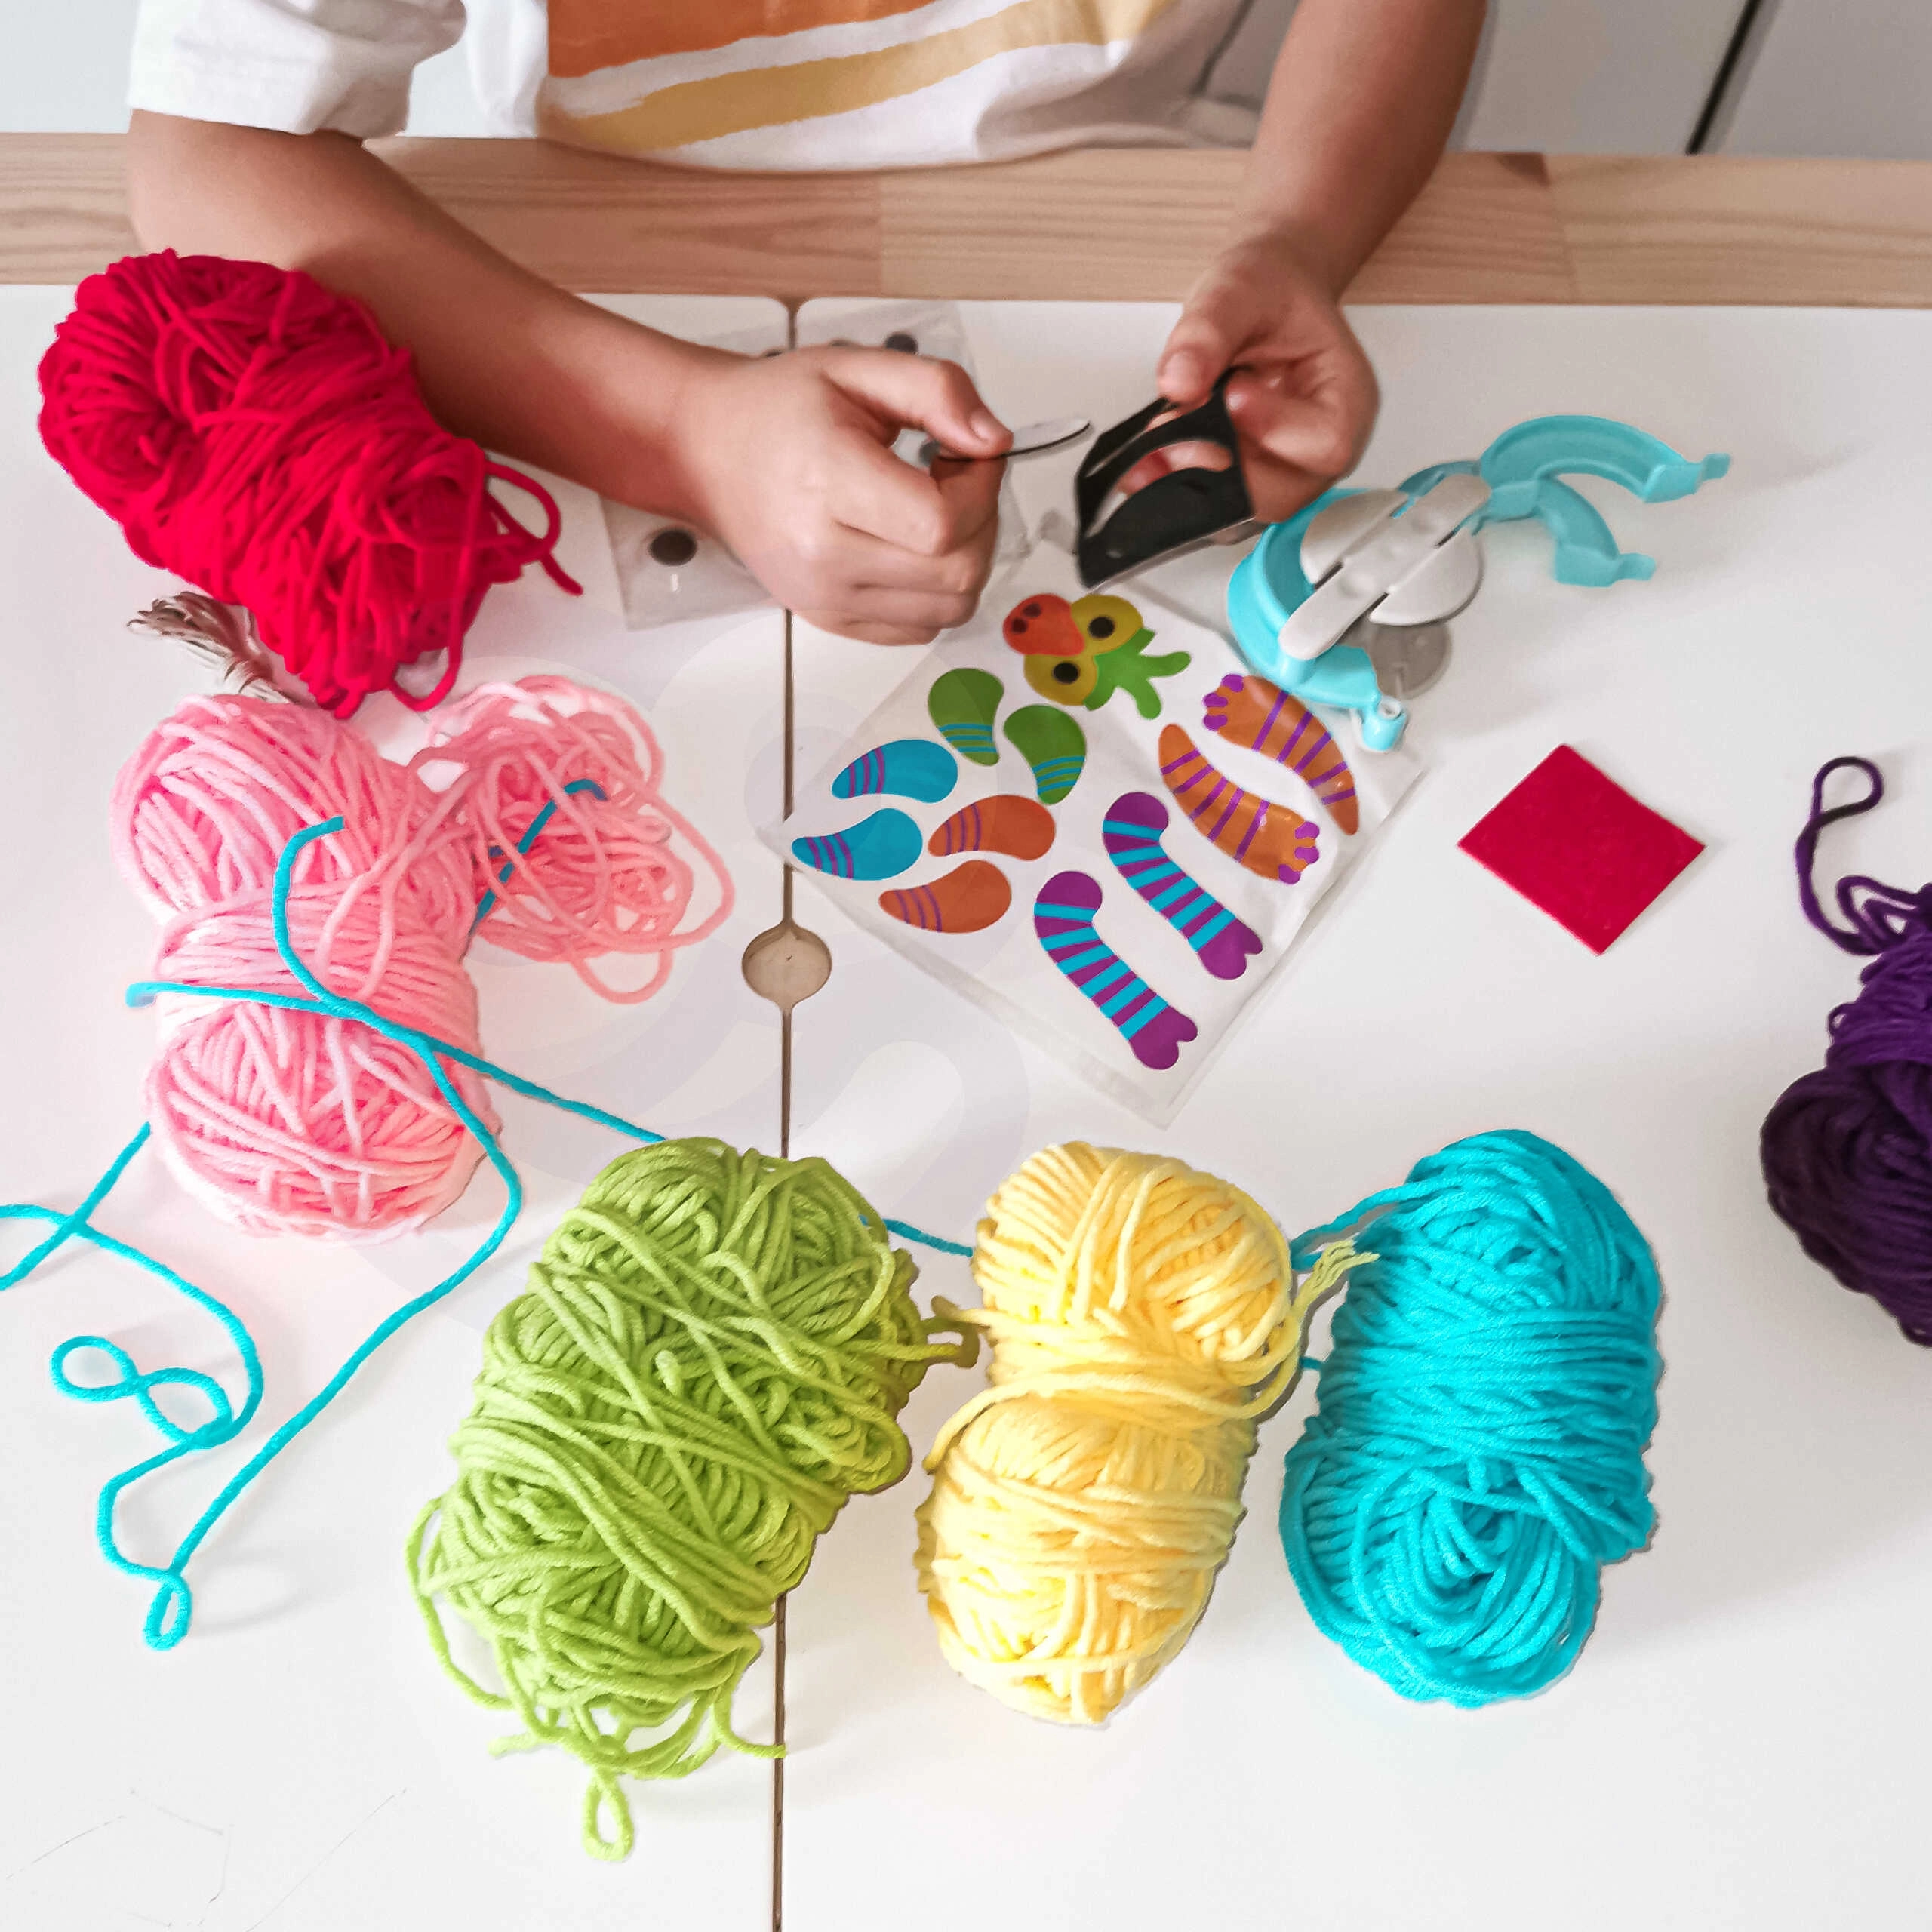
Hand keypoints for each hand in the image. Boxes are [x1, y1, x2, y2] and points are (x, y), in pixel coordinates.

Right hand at [663, 343, 1010, 643]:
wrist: (705, 452)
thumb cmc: (775, 410)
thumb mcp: (857, 368)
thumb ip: (937, 391)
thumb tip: (994, 439)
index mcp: (826, 483)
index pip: (943, 523)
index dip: (981, 489)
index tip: (971, 455)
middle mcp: (821, 556)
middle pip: (957, 573)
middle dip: (982, 521)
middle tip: (956, 478)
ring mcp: (824, 597)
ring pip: (950, 609)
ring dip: (966, 558)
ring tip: (934, 511)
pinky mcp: (829, 619)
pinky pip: (920, 628)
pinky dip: (937, 591)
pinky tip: (913, 545)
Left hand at [1151, 235, 1377, 523]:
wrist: (1263, 296)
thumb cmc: (1271, 291)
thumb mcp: (1238, 288)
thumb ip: (1209, 330)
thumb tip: (1179, 381)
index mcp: (1345, 396)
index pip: (1326, 442)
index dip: (1275, 430)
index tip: (1230, 395)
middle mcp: (1318, 444)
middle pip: (1282, 494)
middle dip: (1219, 469)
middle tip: (1172, 430)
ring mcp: (1283, 469)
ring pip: (1243, 508)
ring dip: (1190, 483)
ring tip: (1152, 445)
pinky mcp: (1247, 477)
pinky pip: (1215, 500)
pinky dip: (1177, 485)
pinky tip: (1149, 460)